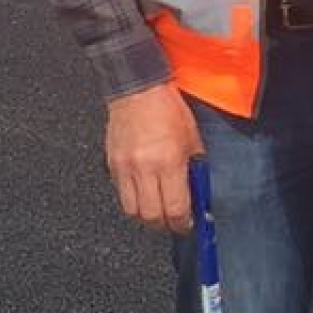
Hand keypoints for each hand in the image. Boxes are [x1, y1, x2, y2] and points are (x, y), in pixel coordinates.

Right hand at [105, 84, 201, 234]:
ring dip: (146, 216)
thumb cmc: (167, 108)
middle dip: (165, 224)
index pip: (175, 209)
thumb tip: (199, 190)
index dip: (183, 223)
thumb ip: (195, 168)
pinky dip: (133, 200)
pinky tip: (143, 192)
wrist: (138, 88)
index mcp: (168, 162)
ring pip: (132, 211)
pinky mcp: (112, 164)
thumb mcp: (193, 138)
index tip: (187, 223)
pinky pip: (121, 194)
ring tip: (157, 209)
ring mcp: (125, 168)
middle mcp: (144, 168)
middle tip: (173, 220)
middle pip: (151, 217)